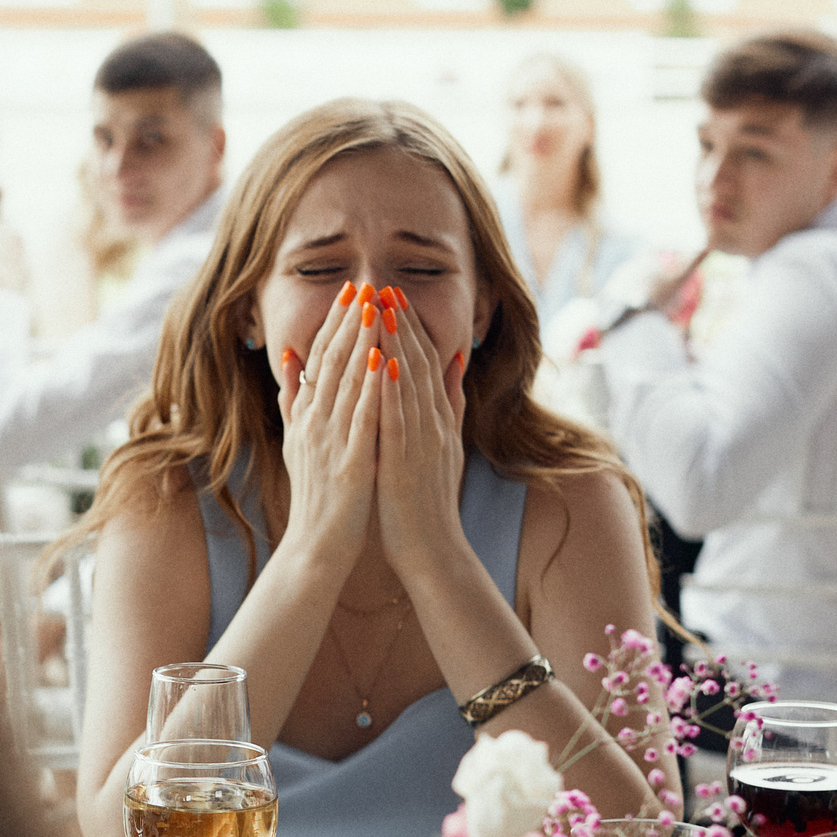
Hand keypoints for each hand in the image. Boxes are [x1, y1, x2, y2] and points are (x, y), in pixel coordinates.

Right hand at [273, 283, 380, 570]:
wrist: (315, 545)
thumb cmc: (315, 494)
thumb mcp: (295, 440)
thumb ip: (293, 398)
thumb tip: (288, 357)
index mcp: (306, 416)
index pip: (319, 360)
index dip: (334, 323)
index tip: (349, 291)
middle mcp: (314, 423)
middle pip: (332, 363)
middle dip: (349, 321)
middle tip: (364, 284)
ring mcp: (331, 442)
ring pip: (347, 383)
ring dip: (362, 343)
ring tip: (375, 308)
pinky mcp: (351, 463)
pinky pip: (363, 419)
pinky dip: (373, 389)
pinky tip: (384, 361)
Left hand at [369, 286, 468, 577]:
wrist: (433, 550)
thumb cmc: (428, 501)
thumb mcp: (443, 446)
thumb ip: (449, 404)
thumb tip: (456, 361)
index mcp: (436, 421)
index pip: (424, 365)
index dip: (409, 328)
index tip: (392, 296)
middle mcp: (433, 425)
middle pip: (418, 365)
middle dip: (400, 324)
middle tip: (383, 286)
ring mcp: (423, 441)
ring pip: (410, 384)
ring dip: (395, 344)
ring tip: (380, 310)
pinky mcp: (409, 462)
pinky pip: (400, 419)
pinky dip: (392, 389)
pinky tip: (382, 362)